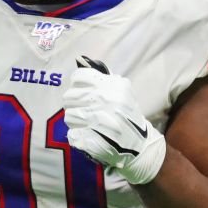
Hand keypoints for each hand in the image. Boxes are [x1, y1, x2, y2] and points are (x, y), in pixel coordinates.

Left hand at [62, 56, 166, 184]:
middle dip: (73, 103)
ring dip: (74, 120)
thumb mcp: (122, 92)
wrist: (139, 145)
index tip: (80, 90)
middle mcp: (106, 102)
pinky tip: (87, 135)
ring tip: (86, 123)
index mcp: (113, 87)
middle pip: (69, 96)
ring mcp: (100, 122)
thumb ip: (104, 79)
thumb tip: (81, 61)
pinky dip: (77, 135)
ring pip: (69, 116)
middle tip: (82, 109)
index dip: (77, 84)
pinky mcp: (94, 142)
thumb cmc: (127, 116)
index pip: (79, 77)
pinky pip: (72, 134)